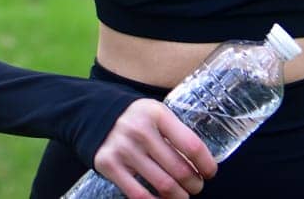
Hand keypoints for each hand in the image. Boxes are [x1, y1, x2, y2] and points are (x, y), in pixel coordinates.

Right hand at [91, 98, 217, 197]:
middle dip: (195, 184)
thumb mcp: (156, 113)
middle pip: (179, 169)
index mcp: (157, 114)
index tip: (210, 172)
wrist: (94, 114)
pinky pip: (139, 194)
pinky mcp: (109, 165)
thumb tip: (202, 161)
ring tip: (183, 195)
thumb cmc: (136, 118)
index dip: (206, 164)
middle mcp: (140, 130)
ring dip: (179, 196)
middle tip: (197, 186)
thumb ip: (175, 131)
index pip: (191, 145)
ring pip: (163, 185)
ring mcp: (124, 149)